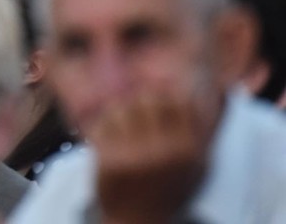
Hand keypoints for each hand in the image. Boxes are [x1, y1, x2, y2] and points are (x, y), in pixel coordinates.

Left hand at [91, 93, 212, 223]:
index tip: (160, 100)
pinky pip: (101, 124)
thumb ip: (198, 131)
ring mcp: (134, 156)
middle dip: (142, 101)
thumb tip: (194, 90)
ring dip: (120, 112)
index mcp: (188, 152)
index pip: (178, 102)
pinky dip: (102, 125)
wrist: (138, 221)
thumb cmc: (169, 190)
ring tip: (123, 124)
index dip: (167, 95)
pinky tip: (107, 135)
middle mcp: (163, 152)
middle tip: (139, 110)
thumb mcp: (196, 167)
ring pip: (121, 108)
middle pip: (148, 100)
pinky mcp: (108, 160)